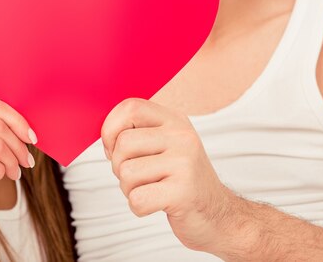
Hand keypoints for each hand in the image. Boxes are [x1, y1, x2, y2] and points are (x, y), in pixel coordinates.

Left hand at [101, 98, 234, 251]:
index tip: (114, 149)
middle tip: (138, 177)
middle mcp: (182, 136)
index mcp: (174, 121)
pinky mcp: (183, 192)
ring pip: (126, 173)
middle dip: (119, 166)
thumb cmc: (181, 181)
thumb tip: (103, 133)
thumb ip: (138, 133)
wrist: (219, 215)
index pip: (130, 107)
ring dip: (129, 189)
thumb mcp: (165, 146)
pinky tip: (157, 204)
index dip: (111, 129)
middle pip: (123, 143)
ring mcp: (185, 163)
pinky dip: (139, 207)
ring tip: (151, 190)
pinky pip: (137, 199)